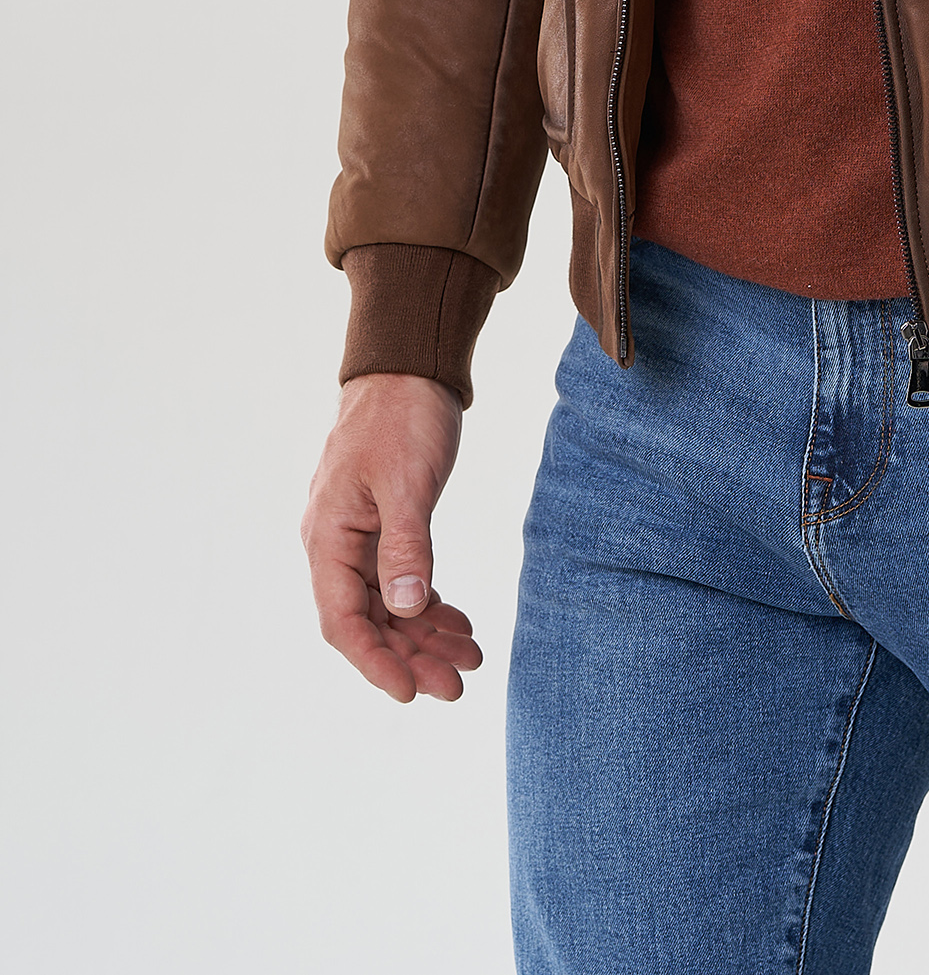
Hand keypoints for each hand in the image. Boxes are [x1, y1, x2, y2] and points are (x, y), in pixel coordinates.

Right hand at [300, 373, 481, 702]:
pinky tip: (459, 622)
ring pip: (388, 605)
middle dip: (411, 656)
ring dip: (424, 635)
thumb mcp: (408, 480)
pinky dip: (428, 603)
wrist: (409, 366)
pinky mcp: (383, 525)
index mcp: (328, 535)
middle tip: (458, 685)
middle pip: (369, 621)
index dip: (375, 662)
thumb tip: (408, 608)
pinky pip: (400, 580)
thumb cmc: (403, 416)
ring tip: (469, 658)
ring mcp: (358, 536)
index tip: (412, 692)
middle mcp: (336, 542)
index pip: (343, 621)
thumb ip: (407, 545)